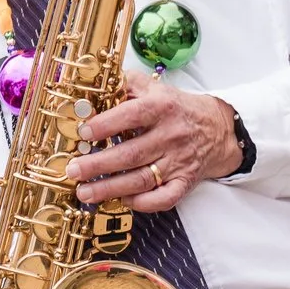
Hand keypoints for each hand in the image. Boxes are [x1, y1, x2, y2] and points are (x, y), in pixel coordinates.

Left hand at [69, 70, 240, 212]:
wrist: (216, 128)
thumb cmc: (176, 108)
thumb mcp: (153, 87)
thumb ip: (125, 85)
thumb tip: (92, 88)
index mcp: (162, 107)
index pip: (132, 115)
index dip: (106, 125)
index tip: (84, 133)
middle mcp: (171, 135)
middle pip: (131, 154)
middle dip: (98, 164)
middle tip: (73, 170)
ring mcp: (178, 162)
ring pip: (142, 180)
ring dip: (110, 189)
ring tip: (84, 192)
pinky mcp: (184, 182)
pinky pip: (163, 199)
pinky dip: (142, 203)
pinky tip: (121, 200)